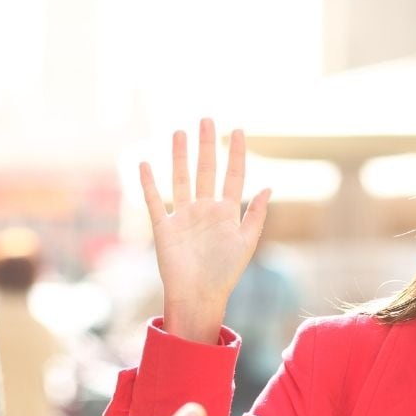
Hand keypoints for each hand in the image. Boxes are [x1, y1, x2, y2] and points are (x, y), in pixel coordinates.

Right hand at [139, 120, 270, 343]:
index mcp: (226, 212)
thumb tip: (270, 187)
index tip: (239, 130)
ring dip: (179, 156)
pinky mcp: (164, 227)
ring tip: (179, 132)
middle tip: (207, 119)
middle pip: (206, 170)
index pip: (233, 175)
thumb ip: (256, 215)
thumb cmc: (225, 274)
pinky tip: (145, 163)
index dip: (236, 153)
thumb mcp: (246, 243)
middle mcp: (204, 209)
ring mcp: (183, 216)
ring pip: (180, 179)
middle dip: (207, 145)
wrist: (198, 296)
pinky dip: (148, 183)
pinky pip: (155, 201)